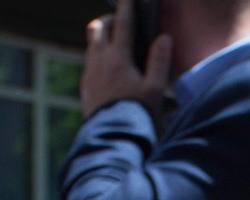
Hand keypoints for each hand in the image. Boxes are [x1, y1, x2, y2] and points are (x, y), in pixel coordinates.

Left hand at [81, 0, 172, 116]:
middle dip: (109, 19)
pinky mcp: (85, 85)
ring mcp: (89, 72)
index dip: (127, 7)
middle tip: (119, 21)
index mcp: (118, 57)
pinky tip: (108, 68)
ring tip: (114, 43)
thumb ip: (159, 61)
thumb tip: (164, 38)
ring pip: (91, 44)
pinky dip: (98, 56)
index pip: (123, 24)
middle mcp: (99, 60)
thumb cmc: (137, 113)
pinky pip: (89, 62)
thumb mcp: (155, 89)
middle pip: (98, 27)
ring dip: (102, 37)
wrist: (112, 136)